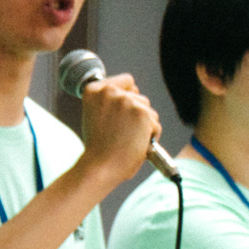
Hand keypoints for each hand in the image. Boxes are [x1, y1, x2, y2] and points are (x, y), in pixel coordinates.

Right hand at [77, 74, 161, 189]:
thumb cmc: (97, 148)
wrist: (99, 167)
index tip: (119, 112)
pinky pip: (155, 124)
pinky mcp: (142, 113)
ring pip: (148, 110)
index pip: (126, 81)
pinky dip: (150, 136)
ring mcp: (126, 101)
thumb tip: (132, 95)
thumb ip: (108, 103)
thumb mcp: (95, 117)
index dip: (127, 96)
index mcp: (93, 91)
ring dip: (143, 125)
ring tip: (126, 140)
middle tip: (121, 131)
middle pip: (139, 95)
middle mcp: (109, 92)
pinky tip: (135, 144)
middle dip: (135, 112)